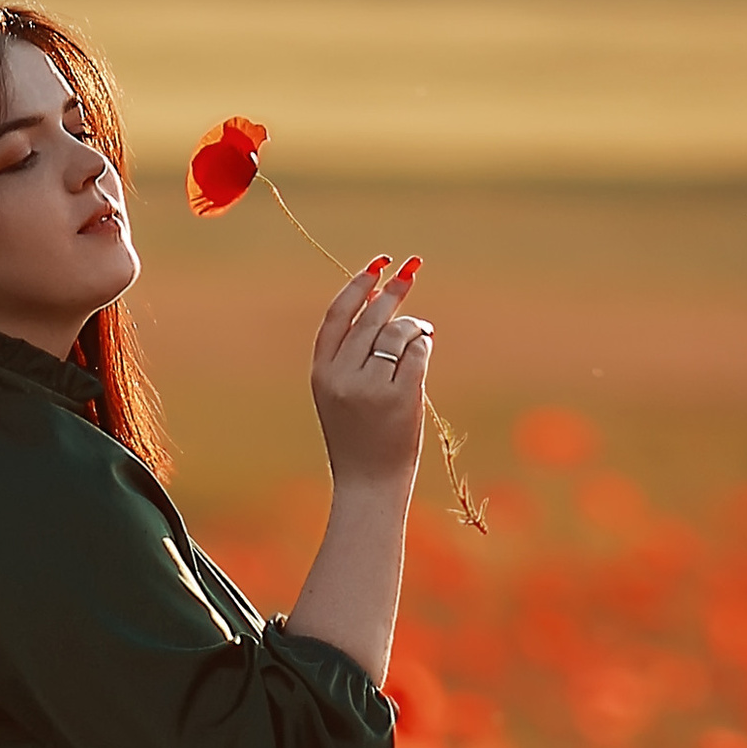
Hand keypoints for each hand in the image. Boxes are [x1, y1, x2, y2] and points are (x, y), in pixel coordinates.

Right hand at [310, 258, 429, 494]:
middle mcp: (342, 376)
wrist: (368, 483)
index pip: (338, 316)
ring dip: (413, 325)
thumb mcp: (341, 393)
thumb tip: (385, 305)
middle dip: (393, 290)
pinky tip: (424, 345)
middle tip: (410, 270)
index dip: (358, 285)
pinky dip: (424, 344)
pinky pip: (417, 353)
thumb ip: (353, 354)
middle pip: (370, 318)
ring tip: (420, 330)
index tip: (378, 265)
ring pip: (396, 333)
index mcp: (322, 372)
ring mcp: (371, 388)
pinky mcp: (400, 398)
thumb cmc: (359, 437)